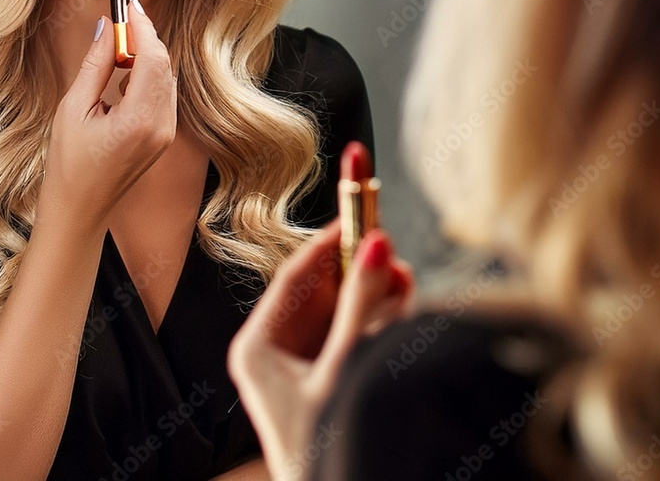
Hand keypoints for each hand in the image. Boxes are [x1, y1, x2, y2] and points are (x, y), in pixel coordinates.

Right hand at [40, 0, 177, 235]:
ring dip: (147, 57)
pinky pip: (163, 94)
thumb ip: (95, 64)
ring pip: (166, 77)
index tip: (129, 3)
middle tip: (121, 18)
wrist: (80, 210)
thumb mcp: (73, 109)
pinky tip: (123, 78)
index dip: (142, 26)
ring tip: (117, 50)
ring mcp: (167, 132)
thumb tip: (107, 26)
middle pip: (164, 64)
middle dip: (145, 38)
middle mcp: (162, 125)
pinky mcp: (164, 136)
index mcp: (139, 119)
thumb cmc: (68, 164)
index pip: (153, 57)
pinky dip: (148, 77)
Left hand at [228, 219, 413, 480]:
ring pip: (346, 308)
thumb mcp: (345, 369)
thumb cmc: (327, 452)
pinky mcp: (330, 376)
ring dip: (378, 301)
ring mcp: (304, 365)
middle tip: (395, 263)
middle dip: (363, 274)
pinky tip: (398, 325)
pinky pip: (358, 332)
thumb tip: (377, 244)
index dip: (332, 239)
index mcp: (257, 349)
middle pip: (324, 289)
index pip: (295, 275)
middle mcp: (276, 352)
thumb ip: (361, 306)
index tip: (362, 208)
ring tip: (401, 300)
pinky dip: (382, 324)